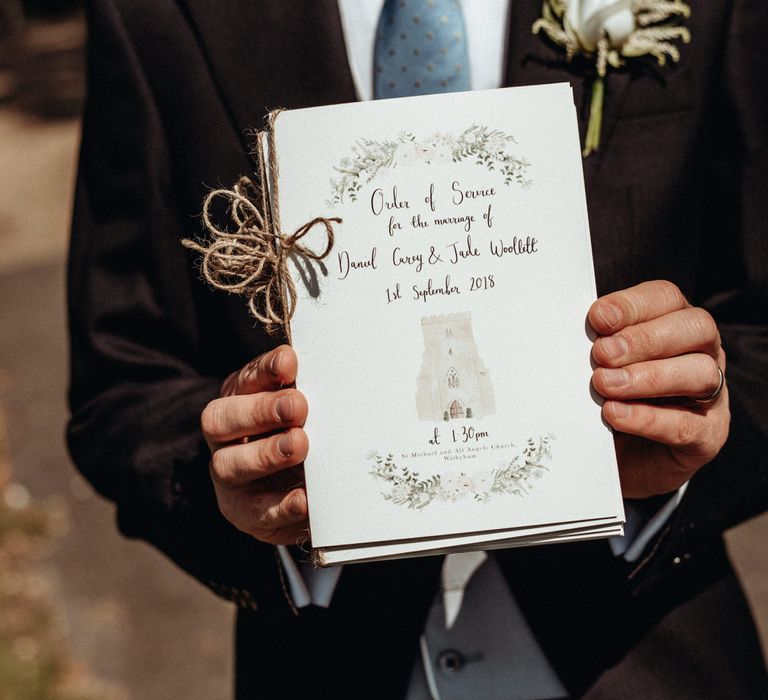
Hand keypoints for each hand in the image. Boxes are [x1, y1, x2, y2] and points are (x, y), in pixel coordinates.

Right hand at [201, 345, 309, 544]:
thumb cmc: (304, 433)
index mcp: (239, 400)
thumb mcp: (306, 409)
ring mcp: (230, 476)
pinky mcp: (245, 513)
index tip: (289, 362)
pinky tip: (304, 499)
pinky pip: (258, 512)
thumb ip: (311, 390)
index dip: (264, 370)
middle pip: (221, 419)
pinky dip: (282, 506)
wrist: (299, 487)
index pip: (244, 380)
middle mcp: (226, 437)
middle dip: (260, 411)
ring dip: (266, 454)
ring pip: (229, 465)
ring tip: (300, 445)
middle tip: (298, 406)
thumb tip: (337, 370)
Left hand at [589, 281, 729, 498]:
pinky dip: (648, 418)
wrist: (617, 459)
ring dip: (648, 377)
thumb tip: (578, 328)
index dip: (633, 305)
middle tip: (601, 353)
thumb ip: (597, 344)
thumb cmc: (608, 398)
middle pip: (694, 328)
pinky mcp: (707, 436)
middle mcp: (703, 353)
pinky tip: (614, 414)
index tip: (598, 318)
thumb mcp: (599, 366)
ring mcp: (711, 395)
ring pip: (700, 373)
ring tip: (604, 385)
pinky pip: (687, 425)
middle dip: (644, 338)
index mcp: (675, 324)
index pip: (666, 298)